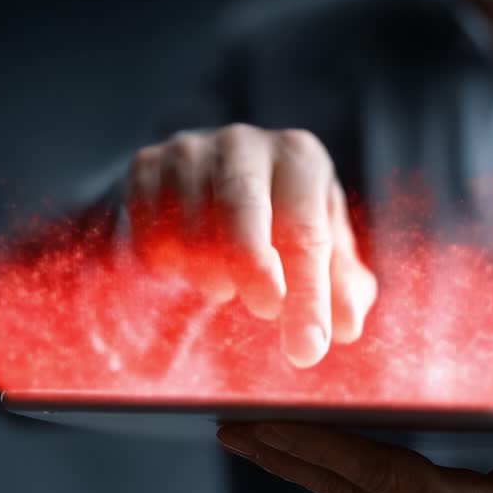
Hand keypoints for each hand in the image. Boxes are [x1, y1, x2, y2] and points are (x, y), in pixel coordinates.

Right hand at [126, 125, 376, 366]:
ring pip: (189, 227)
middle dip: (252, 270)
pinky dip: (169, 266)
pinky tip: (189, 264)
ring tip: (225, 284)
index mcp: (299, 158)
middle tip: (264, 310)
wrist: (221, 179)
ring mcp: (189, 149)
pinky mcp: (146, 164)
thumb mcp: (324, 247)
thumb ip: (342, 287)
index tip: (307, 348)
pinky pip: (150, 233)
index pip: (305, 232)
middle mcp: (244, 143)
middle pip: (240, 211)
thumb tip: (347, 325)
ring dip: (209, 275)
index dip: (308, 295)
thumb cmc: (285, 221)